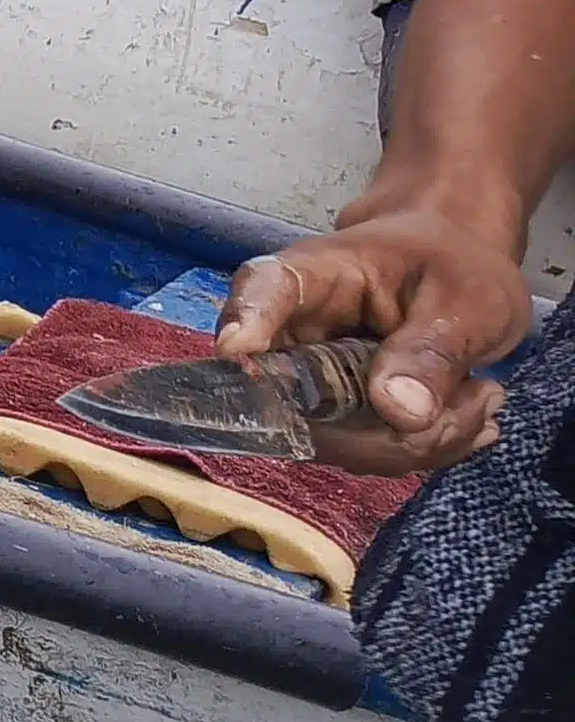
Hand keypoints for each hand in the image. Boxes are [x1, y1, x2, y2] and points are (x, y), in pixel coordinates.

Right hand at [218, 225, 524, 476]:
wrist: (457, 276)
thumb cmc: (456, 268)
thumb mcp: (467, 300)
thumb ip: (434, 350)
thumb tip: (401, 412)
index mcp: (313, 277)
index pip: (262, 289)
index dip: (244, 319)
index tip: (239, 347)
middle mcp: (289, 333)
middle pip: (298, 398)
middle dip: (394, 425)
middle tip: (483, 398)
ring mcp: (302, 383)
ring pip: (335, 441)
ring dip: (420, 441)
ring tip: (482, 400)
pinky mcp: (327, 419)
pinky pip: (362, 454)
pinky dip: (424, 449)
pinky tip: (466, 418)